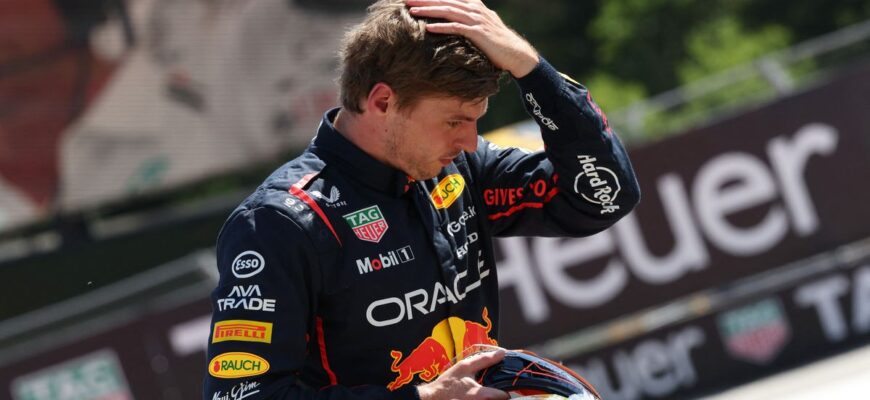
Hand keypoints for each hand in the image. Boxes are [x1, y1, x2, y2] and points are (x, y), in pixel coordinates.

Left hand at [406, 0, 538, 77]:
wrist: (516, 54)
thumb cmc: (498, 44)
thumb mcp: (483, 27)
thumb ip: (470, 20)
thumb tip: (456, 20)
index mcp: (474, 6)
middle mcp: (475, 9)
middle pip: (445, 1)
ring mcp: (477, 20)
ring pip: (448, 11)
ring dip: (429, 10)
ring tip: (412, 10)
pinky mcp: (478, 33)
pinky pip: (456, 28)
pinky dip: (442, 27)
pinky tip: (429, 28)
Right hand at [416, 349, 509, 399]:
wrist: (432, 398)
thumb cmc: (446, 384)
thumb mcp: (464, 367)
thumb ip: (484, 360)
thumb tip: (501, 353)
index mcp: (481, 394)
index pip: (504, 396)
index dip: (504, 390)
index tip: (501, 386)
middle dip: (496, 396)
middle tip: (490, 390)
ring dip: (489, 398)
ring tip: (478, 393)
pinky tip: (472, 397)